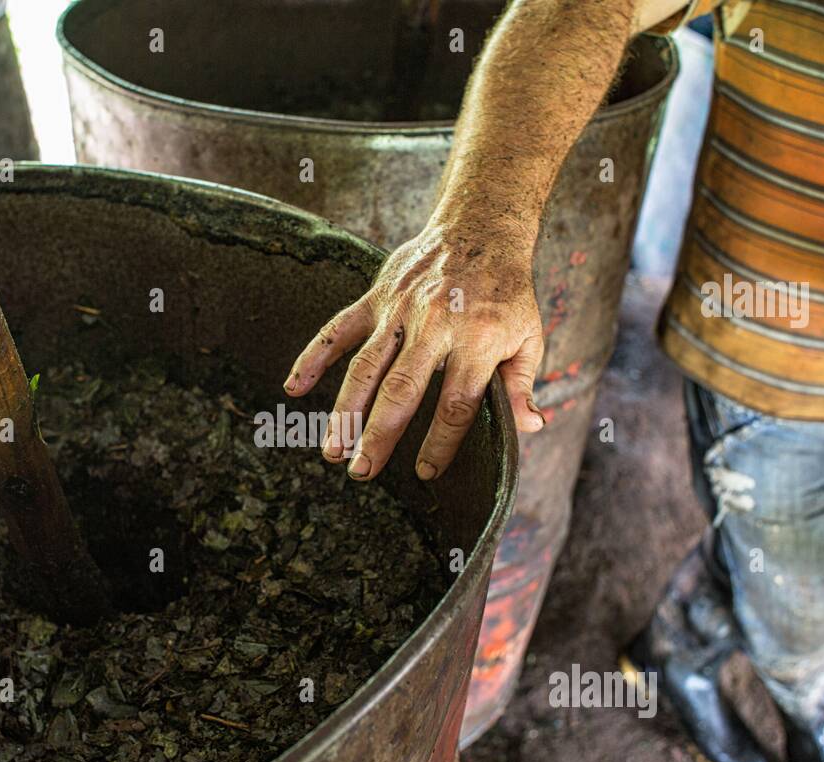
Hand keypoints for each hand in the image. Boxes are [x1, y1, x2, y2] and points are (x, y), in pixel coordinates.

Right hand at [283, 217, 545, 481]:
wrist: (481, 227)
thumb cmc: (506, 291)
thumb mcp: (529, 335)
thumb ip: (521, 384)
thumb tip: (529, 427)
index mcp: (476, 341)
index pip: (456, 404)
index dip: (440, 443)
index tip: (425, 472)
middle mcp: (434, 326)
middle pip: (402, 390)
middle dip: (379, 435)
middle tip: (362, 472)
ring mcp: (400, 311)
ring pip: (365, 366)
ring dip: (345, 410)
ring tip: (332, 449)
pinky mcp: (376, 297)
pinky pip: (338, 329)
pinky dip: (313, 357)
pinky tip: (294, 388)